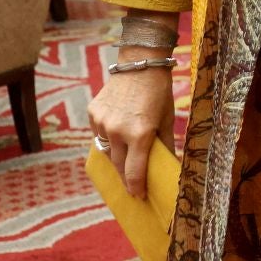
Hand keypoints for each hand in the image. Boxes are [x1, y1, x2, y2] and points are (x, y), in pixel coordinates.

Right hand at [87, 51, 176, 200]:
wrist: (140, 63)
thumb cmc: (159, 93)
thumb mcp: (166, 120)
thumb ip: (164, 145)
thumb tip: (167, 167)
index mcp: (140, 134)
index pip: (134, 172)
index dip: (136, 188)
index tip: (139, 196)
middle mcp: (117, 130)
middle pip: (118, 165)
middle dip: (125, 176)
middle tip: (133, 185)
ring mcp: (102, 122)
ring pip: (106, 150)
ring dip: (116, 156)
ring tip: (125, 157)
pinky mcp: (93, 113)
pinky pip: (99, 133)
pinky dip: (108, 136)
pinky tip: (117, 130)